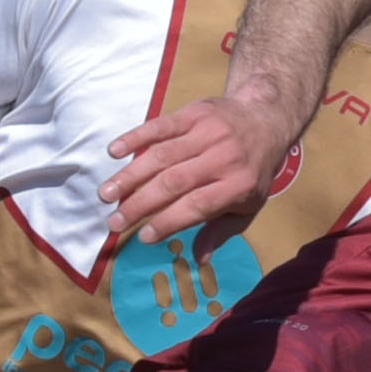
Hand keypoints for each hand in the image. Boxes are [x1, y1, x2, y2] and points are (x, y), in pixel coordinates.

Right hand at [101, 83, 298, 245]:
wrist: (265, 119)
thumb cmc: (252, 171)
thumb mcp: (249, 206)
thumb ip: (222, 231)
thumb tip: (198, 258)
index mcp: (238, 185)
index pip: (197, 206)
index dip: (168, 222)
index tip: (142, 237)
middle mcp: (222, 158)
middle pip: (173, 183)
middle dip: (139, 205)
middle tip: (114, 222)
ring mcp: (207, 133)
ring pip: (161, 156)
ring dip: (129, 176)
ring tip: (106, 195)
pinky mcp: (193, 113)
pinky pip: (160, 125)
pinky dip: (135, 137)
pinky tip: (114, 152)